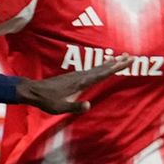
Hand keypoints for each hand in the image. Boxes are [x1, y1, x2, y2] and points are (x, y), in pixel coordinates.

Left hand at [15, 55, 134, 114]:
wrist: (34, 91)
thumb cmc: (47, 101)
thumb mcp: (60, 107)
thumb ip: (75, 107)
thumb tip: (89, 105)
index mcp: (80, 83)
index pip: (101, 74)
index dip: (114, 68)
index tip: (126, 62)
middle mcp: (80, 76)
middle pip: (102, 68)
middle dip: (116, 62)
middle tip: (130, 56)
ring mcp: (76, 75)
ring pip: (97, 68)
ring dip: (110, 63)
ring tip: (121, 58)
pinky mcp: (73, 77)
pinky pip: (91, 70)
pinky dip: (100, 67)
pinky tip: (102, 67)